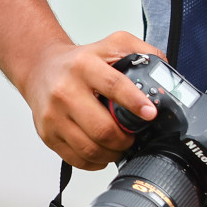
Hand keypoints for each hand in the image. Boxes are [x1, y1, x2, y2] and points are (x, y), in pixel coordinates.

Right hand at [21, 30, 164, 169]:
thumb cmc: (79, 61)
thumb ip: (141, 52)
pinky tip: (102, 152)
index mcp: (85, 66)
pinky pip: (75, 158)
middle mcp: (65, 90)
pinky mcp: (47, 134)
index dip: (135, 102)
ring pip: (89, 148)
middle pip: (102, 127)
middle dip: (125, 139)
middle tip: (133, 137)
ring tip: (119, 146)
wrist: (42, 69)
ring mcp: (53, 115)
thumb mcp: (112, 45)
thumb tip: (165, 74)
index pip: (114, 85)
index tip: (150, 113)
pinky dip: (94, 162)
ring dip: (111, 153)